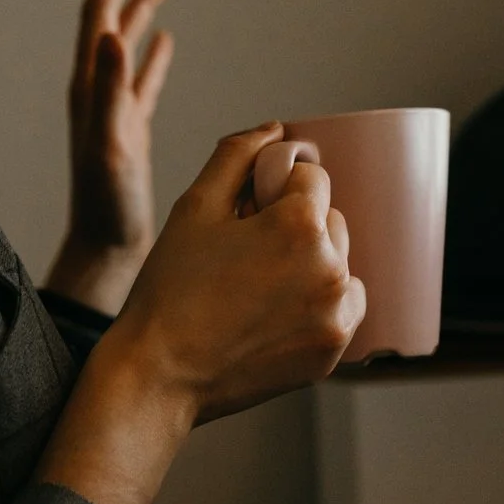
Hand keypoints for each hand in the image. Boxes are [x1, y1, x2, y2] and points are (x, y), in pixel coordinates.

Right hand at [34, 125, 363, 503]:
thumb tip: (275, 128)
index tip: (250, 210)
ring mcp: (336, 312)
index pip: (312, 177)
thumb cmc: (170, 290)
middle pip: (330, 219)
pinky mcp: (334, 349)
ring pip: (340, 262)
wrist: (160, 375)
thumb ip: (238, 156)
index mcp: (299, 224)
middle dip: (297, 224)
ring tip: (260, 285)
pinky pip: (343, 306)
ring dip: (313, 262)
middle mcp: (330, 266)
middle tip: (248, 252)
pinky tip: (278, 312)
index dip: (278, 187)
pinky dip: (321, 303)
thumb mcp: (194, 208)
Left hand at [45, 0, 175, 314]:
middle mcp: (96, 90)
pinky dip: (155, 55)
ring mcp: (114, 108)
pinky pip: (144, 79)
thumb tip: (113, 32)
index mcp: (89, 86)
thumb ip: (109, 89)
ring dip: (144, 6)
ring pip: (130, 43)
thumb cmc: (106, 205)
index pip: (99, 12)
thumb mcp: (110, 144)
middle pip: (111, 16)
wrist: (104, 250)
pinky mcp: (130, 129)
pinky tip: (166, 41)